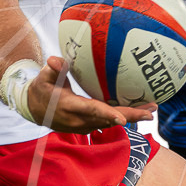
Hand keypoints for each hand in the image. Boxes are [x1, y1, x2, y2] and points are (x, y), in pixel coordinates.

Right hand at [27, 55, 154, 132]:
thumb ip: (53, 68)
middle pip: (108, 119)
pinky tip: (137, 111)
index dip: (106, 114)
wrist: (33, 109)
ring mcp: (83, 126)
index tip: (122, 119)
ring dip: (131, 117)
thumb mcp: (44, 77)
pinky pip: (107, 122)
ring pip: (110, 122)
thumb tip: (54, 60)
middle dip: (130, 116)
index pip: (90, 111)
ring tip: (151, 109)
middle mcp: (79, 120)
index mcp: (69, 107)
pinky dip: (122, 117)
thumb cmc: (41, 89)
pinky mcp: (87, 126)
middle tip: (151, 111)